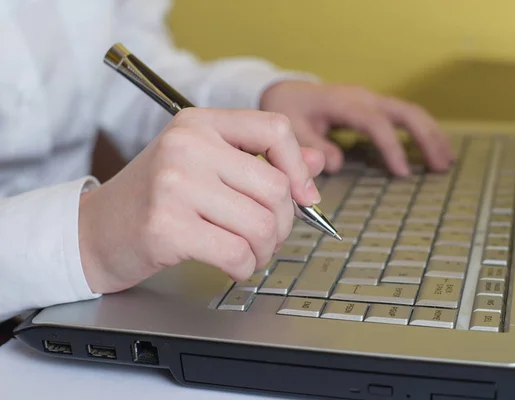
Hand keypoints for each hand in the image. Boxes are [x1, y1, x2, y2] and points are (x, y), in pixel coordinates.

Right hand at [78, 108, 323, 293]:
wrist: (96, 229)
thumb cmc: (155, 196)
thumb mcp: (205, 164)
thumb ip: (261, 159)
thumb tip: (317, 163)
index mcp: (200, 123)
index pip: (274, 129)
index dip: (300, 167)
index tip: (306, 196)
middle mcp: (188, 146)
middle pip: (275, 187)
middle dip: (284, 223)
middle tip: (269, 236)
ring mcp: (175, 185)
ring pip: (261, 225)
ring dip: (265, 249)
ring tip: (250, 252)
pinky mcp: (167, 227)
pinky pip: (237, 254)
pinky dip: (245, 267)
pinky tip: (233, 265)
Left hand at [260, 81, 453, 175]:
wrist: (286, 91)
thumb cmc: (288, 111)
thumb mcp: (290, 128)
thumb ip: (310, 146)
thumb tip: (335, 164)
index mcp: (343, 103)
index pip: (375, 123)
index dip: (391, 147)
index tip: (402, 174)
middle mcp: (363, 97)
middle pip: (405, 112)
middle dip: (426, 137)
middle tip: (440, 167)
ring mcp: (371, 100)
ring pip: (410, 112)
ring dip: (431, 134)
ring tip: (446, 161)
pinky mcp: (374, 107)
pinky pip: (404, 116)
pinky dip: (422, 132)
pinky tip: (433, 149)